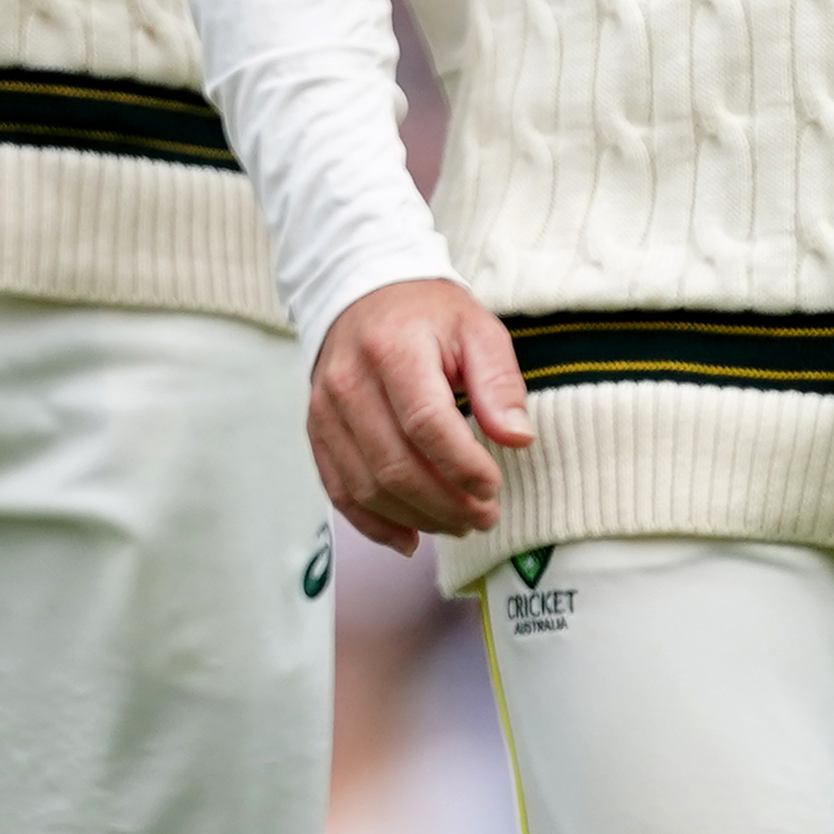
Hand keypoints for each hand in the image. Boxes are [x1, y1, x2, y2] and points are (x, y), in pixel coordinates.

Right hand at [309, 277, 533, 546]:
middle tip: (485, 516)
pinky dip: (374, 525)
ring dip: (418, 519)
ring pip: (367, 486)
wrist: (364, 294)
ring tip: (458, 523)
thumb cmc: (428, 317)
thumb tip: (517, 439)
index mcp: (392, 349)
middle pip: (395, 465)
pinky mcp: (317, 429)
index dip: (464, 467)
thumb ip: (499, 383)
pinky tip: (410, 538)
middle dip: (447, 505)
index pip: (426, 424)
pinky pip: (339, 491)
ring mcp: (326, 408)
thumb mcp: (477, 330)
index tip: (493, 486)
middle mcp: (348, 381)